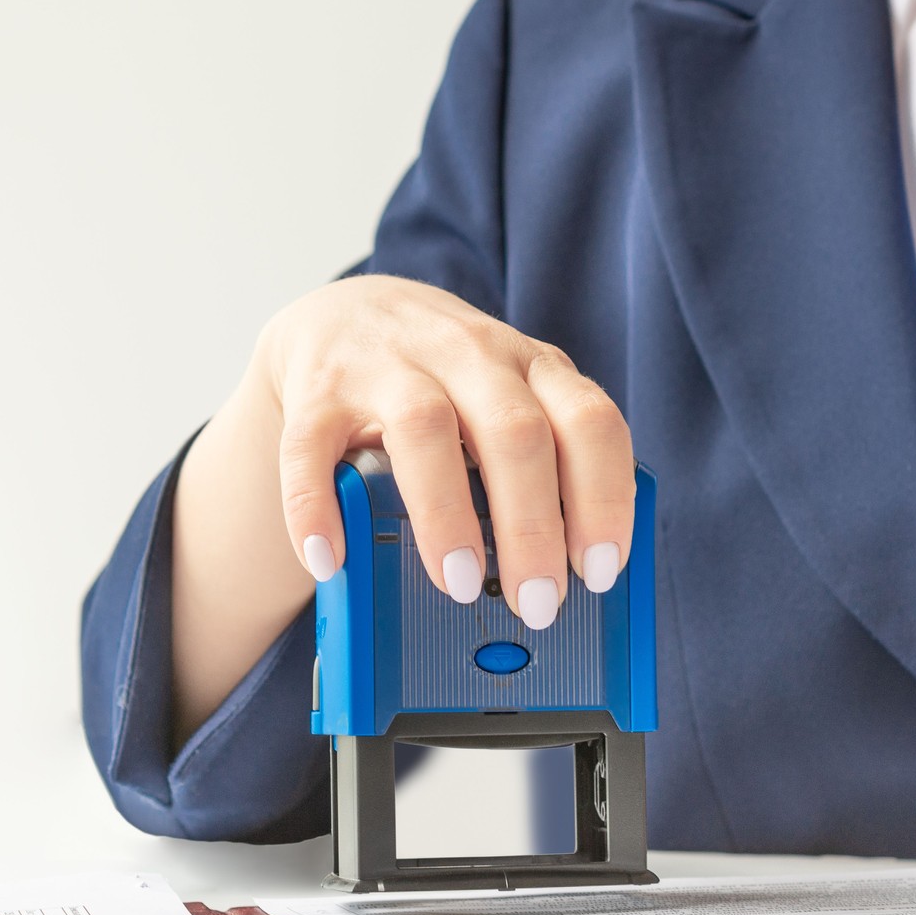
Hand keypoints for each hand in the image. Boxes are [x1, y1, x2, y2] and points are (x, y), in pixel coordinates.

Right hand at [263, 275, 634, 626]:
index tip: (601, 568)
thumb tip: (570, 575)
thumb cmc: (449, 379)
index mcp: (533, 366)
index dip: (603, 499)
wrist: (349, 314)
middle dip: (533, 527)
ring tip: (461, 584)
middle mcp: (468, 355)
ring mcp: (389, 366)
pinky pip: (312, 450)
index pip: (589, 423)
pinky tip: (329, 559)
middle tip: (538, 601)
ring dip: (446, 516)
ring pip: (425, 430)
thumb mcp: (515, 402)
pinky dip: (315, 508)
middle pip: (515, 433)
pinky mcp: (318, 389)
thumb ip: (548, 466)